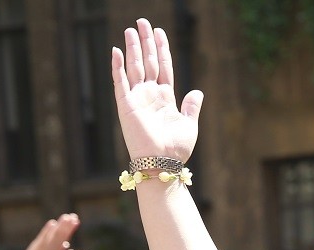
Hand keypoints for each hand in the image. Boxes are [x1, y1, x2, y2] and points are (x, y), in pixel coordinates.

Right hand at [112, 19, 201, 161]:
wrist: (163, 164)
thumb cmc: (177, 149)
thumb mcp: (189, 124)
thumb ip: (192, 106)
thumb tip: (197, 91)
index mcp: (166, 98)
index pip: (163, 67)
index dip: (162, 49)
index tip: (160, 32)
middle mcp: (150, 95)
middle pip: (148, 61)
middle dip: (146, 41)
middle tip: (142, 22)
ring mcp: (137, 99)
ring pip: (135, 67)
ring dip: (133, 48)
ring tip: (130, 29)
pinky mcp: (126, 105)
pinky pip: (120, 82)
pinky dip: (117, 66)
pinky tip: (116, 51)